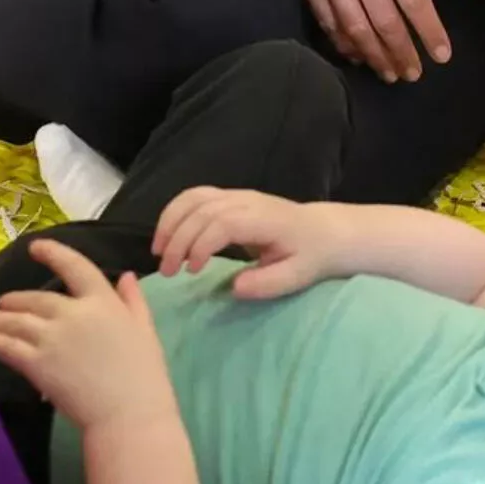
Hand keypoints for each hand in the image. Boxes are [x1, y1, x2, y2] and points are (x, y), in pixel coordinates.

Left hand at [0, 241, 174, 432]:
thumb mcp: (145, 328)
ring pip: (17, 321)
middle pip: (37, 298)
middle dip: (17, 299)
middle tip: (3, 302)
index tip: (36, 247)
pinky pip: (8, 347)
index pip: (75, 267)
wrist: (128, 410)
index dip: (54, 253)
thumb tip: (126, 276)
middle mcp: (73, 313)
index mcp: (103, 301)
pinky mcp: (36, 364)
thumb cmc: (144, 371)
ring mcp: (52, 338)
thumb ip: (133, 300)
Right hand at [153, 187, 343, 300]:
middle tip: (168, 273)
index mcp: (265, 219)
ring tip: (159, 254)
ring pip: (193, 198)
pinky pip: (195, 196)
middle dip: (178, 240)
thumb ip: (267, 283)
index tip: (192, 271)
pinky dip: (174, 213)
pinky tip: (166, 237)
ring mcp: (237, 195)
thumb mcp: (296, 276)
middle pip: (202, 210)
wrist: (325, 231)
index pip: (223, 222)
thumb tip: (234, 287)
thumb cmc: (310, 255)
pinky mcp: (229, 197)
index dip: (201, 244)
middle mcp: (247, 201)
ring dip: (170, 223)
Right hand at [233, 0, 450, 82]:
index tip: (441, 55)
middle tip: (413, 74)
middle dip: (402, 52)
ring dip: (375, 56)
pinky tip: (356, 57)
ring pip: (356, 27)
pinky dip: (344, 43)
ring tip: (389, 74)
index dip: (430, 30)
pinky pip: (328, 22)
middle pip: (386, 20)